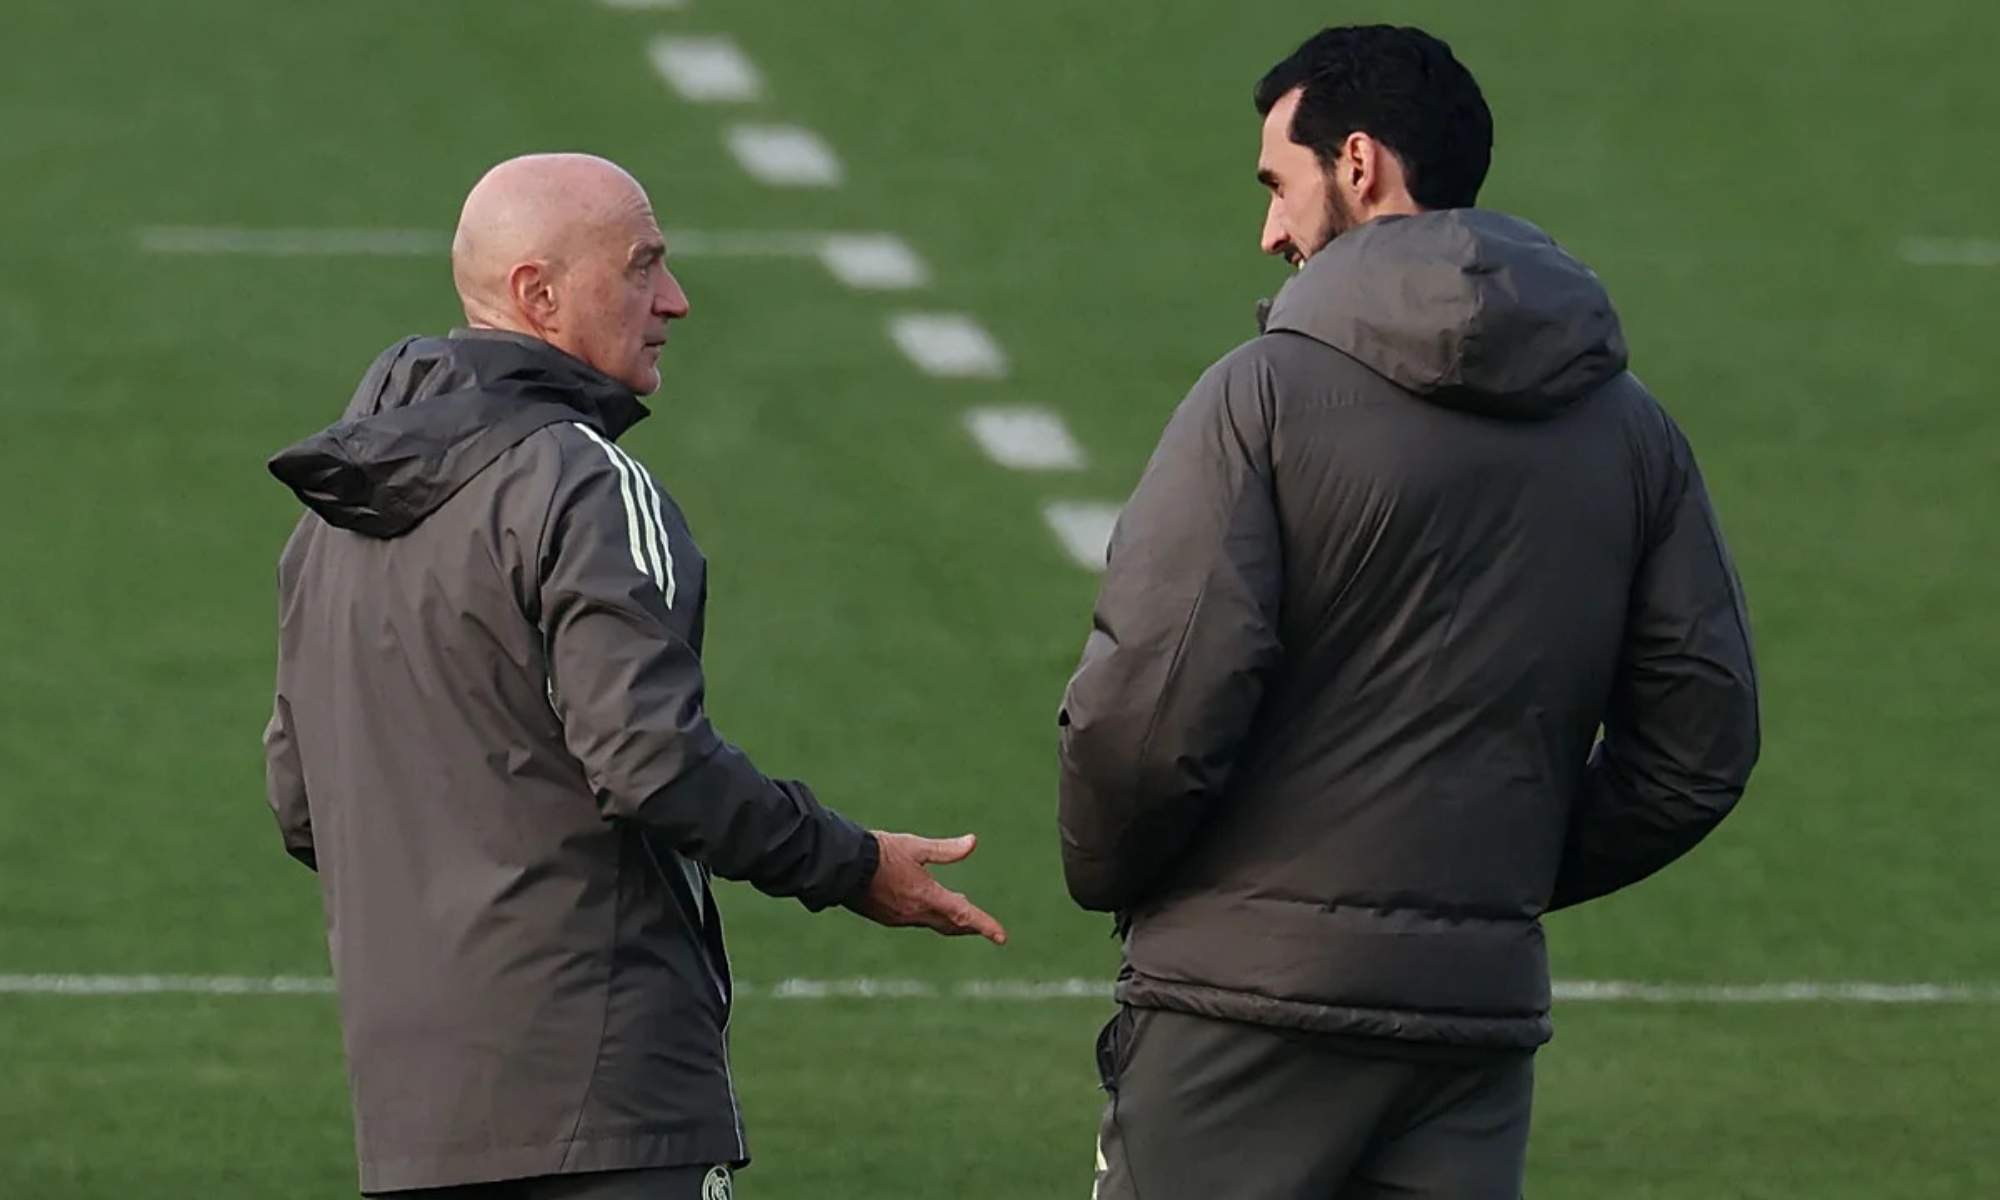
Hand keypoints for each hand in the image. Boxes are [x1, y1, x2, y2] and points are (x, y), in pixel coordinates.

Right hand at [846, 832, 1007, 944]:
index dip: (985, 926)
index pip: (964, 916)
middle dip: (968, 925)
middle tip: (983, 926)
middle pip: (951, 925)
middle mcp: (916, 913)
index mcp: (927, 897)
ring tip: (960, 908)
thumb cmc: (880, 853)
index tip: (1002, 937)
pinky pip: (915, 920)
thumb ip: (946, 850)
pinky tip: (926, 904)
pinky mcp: (887, 917)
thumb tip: (973, 842)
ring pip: (932, 922)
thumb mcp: (916, 847)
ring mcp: (900, 918)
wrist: (842, 867)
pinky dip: (929, 915)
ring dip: (948, 918)